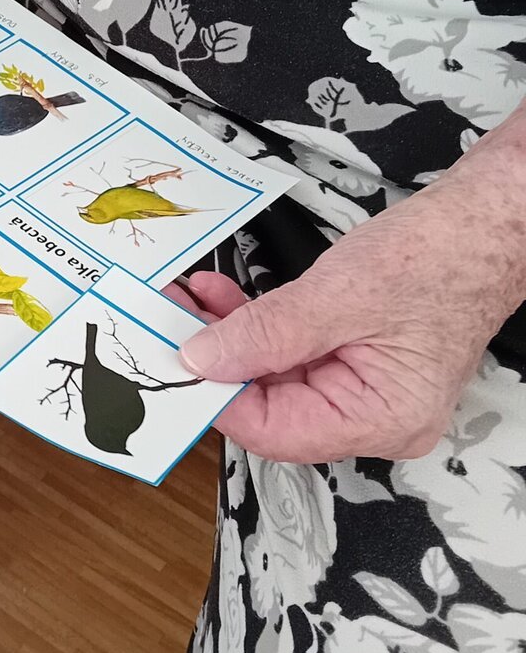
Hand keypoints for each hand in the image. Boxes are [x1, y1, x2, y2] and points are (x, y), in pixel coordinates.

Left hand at [174, 165, 525, 464]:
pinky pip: (293, 354)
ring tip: (186, 301)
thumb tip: (202, 359)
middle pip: (271, 408)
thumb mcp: (337, 295)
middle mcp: (375, 419)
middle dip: (217, 363)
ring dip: (230, 338)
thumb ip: (265, 333)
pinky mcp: (355, 360)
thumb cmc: (441, 256)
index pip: (277, 431)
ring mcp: (365, 390)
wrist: (485, 221)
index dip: (218, 397)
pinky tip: (220, 300)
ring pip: (275, 377)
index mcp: (382, 419)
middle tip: (167, 323)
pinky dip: (257, 327)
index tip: (173, 359)